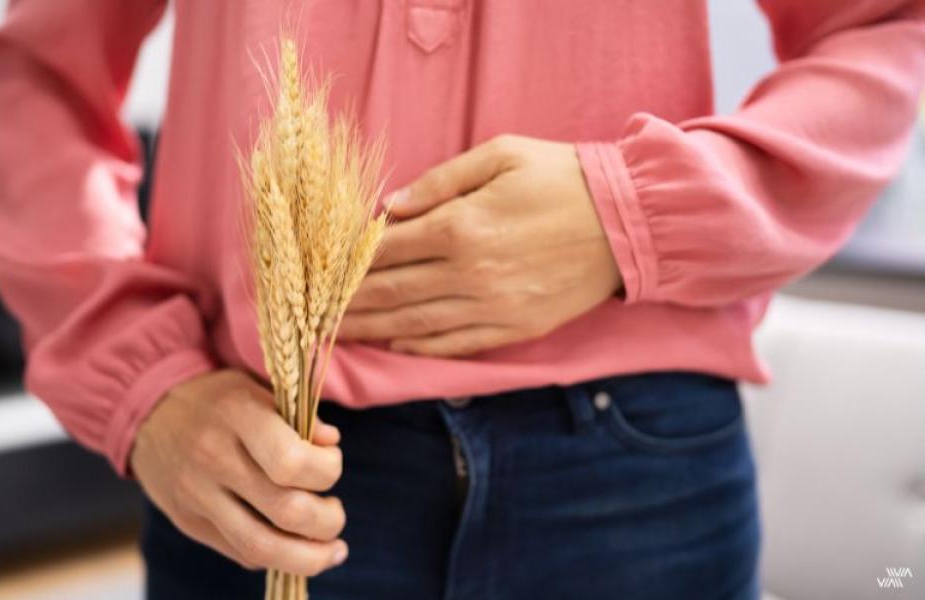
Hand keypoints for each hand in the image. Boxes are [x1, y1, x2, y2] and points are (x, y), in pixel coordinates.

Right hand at [130, 369, 347, 574]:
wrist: (147, 411)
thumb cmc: (217, 399)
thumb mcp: (257, 389)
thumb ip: (298, 416)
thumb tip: (331, 444)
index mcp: (237, 416)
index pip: (291, 462)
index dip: (327, 471)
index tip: (331, 464)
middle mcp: (214, 458)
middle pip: (285, 510)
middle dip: (327, 520)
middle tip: (336, 512)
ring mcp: (196, 496)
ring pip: (261, 546)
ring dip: (309, 557)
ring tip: (332, 550)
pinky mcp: (188, 522)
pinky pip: (240, 552)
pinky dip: (277, 556)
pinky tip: (296, 548)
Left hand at [339, 134, 620, 355]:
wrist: (629, 222)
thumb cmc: (562, 178)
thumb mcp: (500, 155)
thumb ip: (439, 181)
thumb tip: (390, 208)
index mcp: (461, 226)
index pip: (386, 249)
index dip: (346, 261)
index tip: (316, 267)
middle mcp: (470, 274)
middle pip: (390, 292)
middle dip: (345, 302)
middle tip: (307, 310)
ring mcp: (492, 308)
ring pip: (414, 325)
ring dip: (370, 331)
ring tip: (333, 335)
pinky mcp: (514, 330)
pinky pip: (455, 346)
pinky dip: (418, 348)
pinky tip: (393, 346)